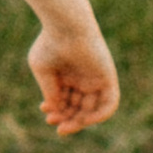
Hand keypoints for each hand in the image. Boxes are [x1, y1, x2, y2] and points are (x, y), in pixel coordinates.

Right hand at [30, 13, 118, 133]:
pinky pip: (109, 103)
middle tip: (53, 123)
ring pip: (91, 109)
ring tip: (65, 126)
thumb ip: (50, 91)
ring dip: (79, 121)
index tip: (44, 111)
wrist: (66, 26)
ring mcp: (96, 79)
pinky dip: (99, 115)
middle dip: (65, 118)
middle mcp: (83, 79)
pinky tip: (84, 120)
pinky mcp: (108, 78)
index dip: (56, 111)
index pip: (65, 102)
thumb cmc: (50, 43)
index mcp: (68, 76)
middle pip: (78, 108)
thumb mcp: (43, 70)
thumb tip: (55, 109)